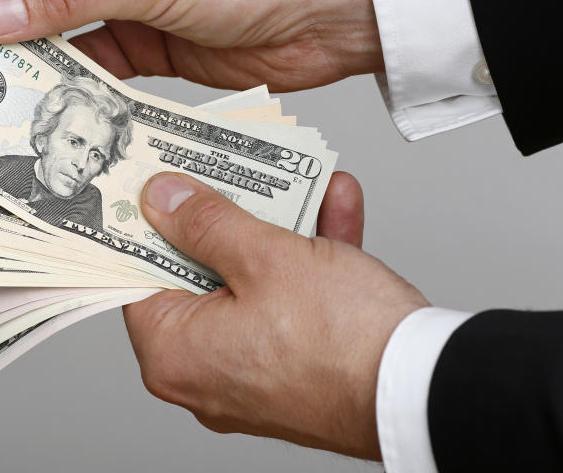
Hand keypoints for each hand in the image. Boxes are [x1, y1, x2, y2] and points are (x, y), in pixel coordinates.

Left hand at [123, 171, 428, 458]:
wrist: (426, 391)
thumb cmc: (341, 339)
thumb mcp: (264, 256)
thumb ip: (206, 222)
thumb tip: (163, 199)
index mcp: (175, 354)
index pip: (137, 277)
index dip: (149, 224)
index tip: (156, 185)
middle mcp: (204, 374)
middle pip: (198, 276)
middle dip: (225, 218)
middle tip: (226, 172)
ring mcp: (252, 373)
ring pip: (252, 284)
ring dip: (279, 229)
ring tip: (297, 180)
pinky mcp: (296, 369)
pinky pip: (290, 305)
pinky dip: (310, 259)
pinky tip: (335, 207)